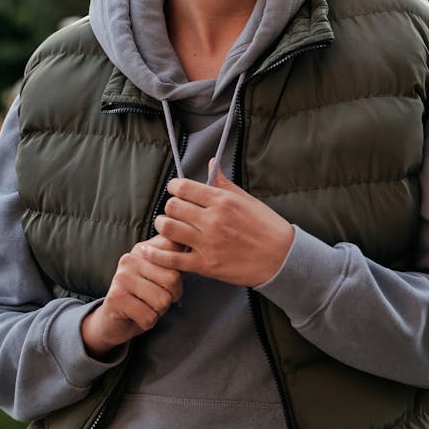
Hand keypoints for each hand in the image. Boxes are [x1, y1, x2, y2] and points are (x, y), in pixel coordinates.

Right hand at [81, 234, 183, 358]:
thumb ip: (174, 263)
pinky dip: (148, 322)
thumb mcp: (159, 275)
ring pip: (162, 300)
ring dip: (159, 311)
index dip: (180, 274)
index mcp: (143, 249)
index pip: (175, 253)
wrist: (112, 321)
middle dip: (171, 296)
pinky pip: (149, 316)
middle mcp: (130, 259)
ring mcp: (122, 277)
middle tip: (157, 299)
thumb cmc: (142, 297)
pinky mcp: (116, 298)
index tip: (168, 281)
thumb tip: (195, 251)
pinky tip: (137, 316)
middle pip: (173, 278)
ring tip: (146, 306)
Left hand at [149, 162, 293, 286]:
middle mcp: (213, 220)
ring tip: (167, 227)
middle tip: (174, 211)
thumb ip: (224, 182)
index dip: (175, 188)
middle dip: (169, 207)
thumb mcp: (246, 199)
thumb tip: (212, 162)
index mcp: (222, 201)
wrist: (282, 258)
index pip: (184, 187)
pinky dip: (155, 255)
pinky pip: (172, 259)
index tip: (177, 191)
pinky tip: (147, 251)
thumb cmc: (267, 227)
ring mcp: (208, 243)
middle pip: (172, 207)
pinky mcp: (205, 265)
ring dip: (163, 226)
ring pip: (168, 229)